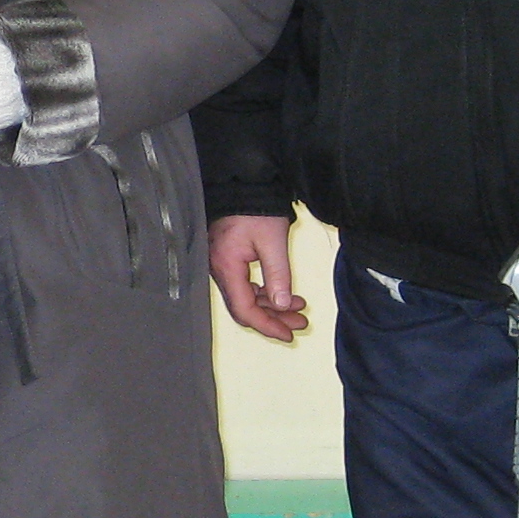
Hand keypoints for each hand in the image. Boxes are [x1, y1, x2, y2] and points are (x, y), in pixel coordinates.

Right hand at [208, 214, 309, 342]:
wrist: (242, 184)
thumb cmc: (255, 208)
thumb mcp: (273, 242)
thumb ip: (278, 276)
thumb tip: (282, 305)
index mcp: (227, 267)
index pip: (245, 309)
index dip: (267, 326)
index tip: (288, 333)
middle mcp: (219, 270)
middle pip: (244, 307)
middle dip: (273, 318)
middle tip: (299, 322)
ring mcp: (221, 265)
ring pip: (245, 297)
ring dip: (271, 305)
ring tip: (297, 307)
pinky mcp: (226, 259)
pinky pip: (243, 285)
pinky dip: (263, 292)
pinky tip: (282, 293)